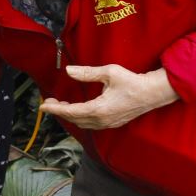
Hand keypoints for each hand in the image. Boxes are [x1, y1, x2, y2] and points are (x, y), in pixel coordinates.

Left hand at [41, 65, 177, 129]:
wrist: (153, 93)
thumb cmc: (132, 81)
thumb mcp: (109, 72)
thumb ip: (87, 73)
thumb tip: (68, 71)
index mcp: (98, 109)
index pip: (70, 111)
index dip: (54, 109)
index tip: (43, 106)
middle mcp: (101, 120)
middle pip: (74, 119)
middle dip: (60, 111)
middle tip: (49, 102)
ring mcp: (107, 123)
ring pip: (82, 123)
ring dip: (70, 115)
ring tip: (60, 105)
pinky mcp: (112, 123)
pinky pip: (90, 124)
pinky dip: (80, 118)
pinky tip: (77, 110)